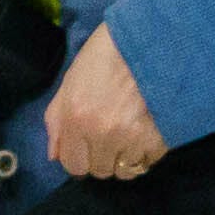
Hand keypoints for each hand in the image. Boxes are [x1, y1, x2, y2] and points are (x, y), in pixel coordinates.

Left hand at [43, 26, 169, 181]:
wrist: (149, 43)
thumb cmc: (104, 58)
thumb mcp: (70, 82)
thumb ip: (56, 121)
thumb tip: (54, 155)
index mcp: (76, 118)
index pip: (73, 166)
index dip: (79, 158)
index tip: (86, 148)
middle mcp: (102, 133)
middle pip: (100, 171)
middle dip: (101, 158)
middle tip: (108, 137)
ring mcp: (133, 139)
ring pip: (124, 171)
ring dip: (124, 158)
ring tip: (127, 134)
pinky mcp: (160, 140)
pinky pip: (147, 163)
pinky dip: (145, 154)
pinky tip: (144, 132)